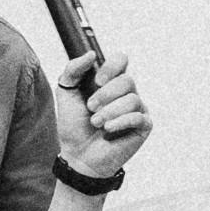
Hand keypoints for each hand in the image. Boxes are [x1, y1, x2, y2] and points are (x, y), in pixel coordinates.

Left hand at [55, 50, 150, 178]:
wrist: (78, 155)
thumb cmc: (74, 126)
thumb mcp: (66, 93)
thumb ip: (73, 70)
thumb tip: (91, 55)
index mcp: (110, 81)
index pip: (121, 61)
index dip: (111, 67)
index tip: (97, 80)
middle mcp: (126, 93)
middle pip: (127, 80)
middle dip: (106, 94)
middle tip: (91, 107)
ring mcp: (137, 109)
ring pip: (132, 99)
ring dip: (110, 111)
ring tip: (97, 123)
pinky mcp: (143, 126)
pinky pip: (138, 117)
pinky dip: (121, 122)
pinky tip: (108, 130)